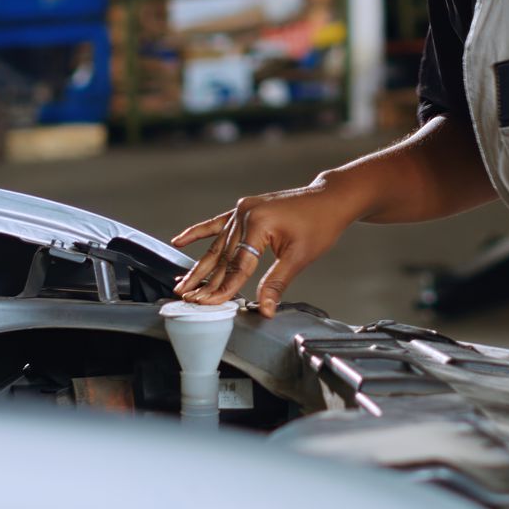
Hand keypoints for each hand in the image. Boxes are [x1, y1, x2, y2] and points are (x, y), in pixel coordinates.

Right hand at [170, 181, 364, 316]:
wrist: (329, 199)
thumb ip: (276, 283)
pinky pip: (217, 223)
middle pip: (223, 256)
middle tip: (188, 299)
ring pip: (218, 244)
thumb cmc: (320, 225)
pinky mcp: (244, 209)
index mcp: (258, 224)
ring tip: (182, 283)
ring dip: (199, 265)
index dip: (223, 288)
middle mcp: (246, 214)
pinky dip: (198, 232)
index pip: (237, 265)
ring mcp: (242, 210)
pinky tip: (180, 240)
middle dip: (205, 281)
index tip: (208, 304)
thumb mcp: (299, 257)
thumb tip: (264, 309)